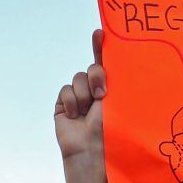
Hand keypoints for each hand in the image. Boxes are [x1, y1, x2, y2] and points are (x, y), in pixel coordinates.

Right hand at [53, 30, 105, 162]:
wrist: (92, 149)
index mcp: (112, 90)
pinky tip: (75, 116)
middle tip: (102, 94)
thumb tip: (109, 58)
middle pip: (92, 68)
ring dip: (84, 94)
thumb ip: (112, 79)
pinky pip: (65, 90)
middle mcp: (95, 92)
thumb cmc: (112, 129)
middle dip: (96, 76)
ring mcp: (78, 98)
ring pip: (78, 78)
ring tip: (88, 113)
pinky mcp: (63, 105)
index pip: (107, 64)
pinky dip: (71, 102)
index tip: (100, 33)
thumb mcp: (118, 100)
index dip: (101, 46)